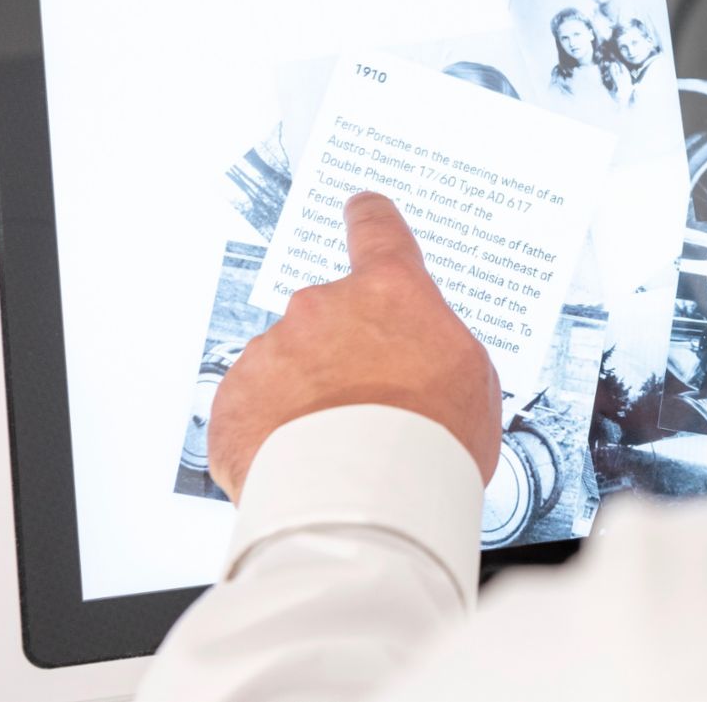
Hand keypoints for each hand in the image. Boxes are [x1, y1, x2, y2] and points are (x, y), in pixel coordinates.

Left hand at [207, 192, 500, 500]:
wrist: (363, 498)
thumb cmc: (429, 441)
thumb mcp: (472, 379)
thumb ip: (435, 347)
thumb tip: (418, 358)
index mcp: (390, 292)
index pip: (378, 233)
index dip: (371, 219)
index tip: (361, 208)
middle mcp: (323, 307)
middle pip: (332, 319)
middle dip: (345, 355)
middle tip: (372, 409)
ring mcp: (272, 350)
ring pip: (289, 367)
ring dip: (307, 398)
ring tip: (340, 450)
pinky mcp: (234, 399)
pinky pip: (255, 409)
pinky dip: (273, 433)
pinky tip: (303, 463)